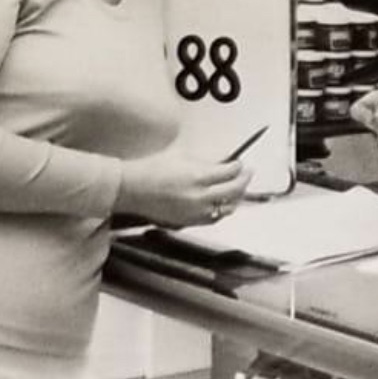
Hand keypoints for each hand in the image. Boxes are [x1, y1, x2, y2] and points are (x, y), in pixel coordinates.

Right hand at [115, 150, 252, 227]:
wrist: (130, 189)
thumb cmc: (150, 169)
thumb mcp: (181, 157)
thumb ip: (204, 162)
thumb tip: (223, 163)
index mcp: (197, 177)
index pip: (230, 172)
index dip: (238, 167)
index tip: (240, 163)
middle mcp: (199, 196)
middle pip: (234, 190)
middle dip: (244, 180)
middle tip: (247, 173)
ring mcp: (194, 212)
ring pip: (227, 207)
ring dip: (236, 197)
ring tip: (238, 188)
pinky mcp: (188, 222)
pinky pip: (213, 218)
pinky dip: (221, 210)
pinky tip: (223, 203)